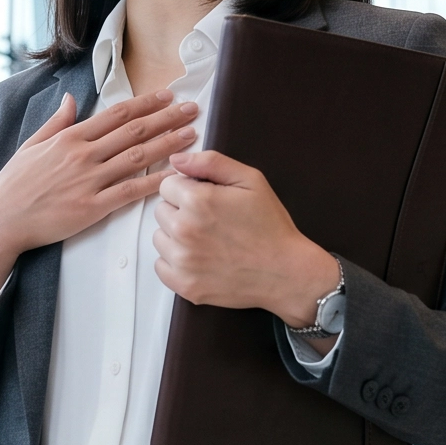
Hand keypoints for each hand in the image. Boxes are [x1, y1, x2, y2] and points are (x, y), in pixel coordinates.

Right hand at [0, 90, 198, 297]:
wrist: (1, 219)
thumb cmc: (14, 184)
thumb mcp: (31, 145)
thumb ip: (56, 122)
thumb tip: (71, 99)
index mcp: (69, 137)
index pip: (116, 114)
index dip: (145, 103)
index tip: (167, 95)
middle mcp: (83, 155)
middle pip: (134, 131)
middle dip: (167, 117)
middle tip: (192, 108)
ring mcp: (89, 181)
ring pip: (137, 157)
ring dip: (168, 144)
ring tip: (191, 135)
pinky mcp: (92, 208)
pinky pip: (130, 192)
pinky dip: (154, 182)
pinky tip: (174, 176)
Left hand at [152, 149, 339, 327]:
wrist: (286, 272)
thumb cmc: (271, 226)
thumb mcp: (250, 180)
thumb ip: (211, 162)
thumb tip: (176, 159)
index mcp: (197, 201)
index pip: (167, 185)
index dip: (188, 189)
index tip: (206, 199)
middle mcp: (184, 230)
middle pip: (161, 211)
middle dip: (181, 211)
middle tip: (210, 221)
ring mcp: (182, 261)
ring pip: (159, 238)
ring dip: (176, 236)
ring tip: (207, 240)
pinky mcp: (184, 285)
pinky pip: (160, 266)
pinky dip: (174, 262)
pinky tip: (199, 259)